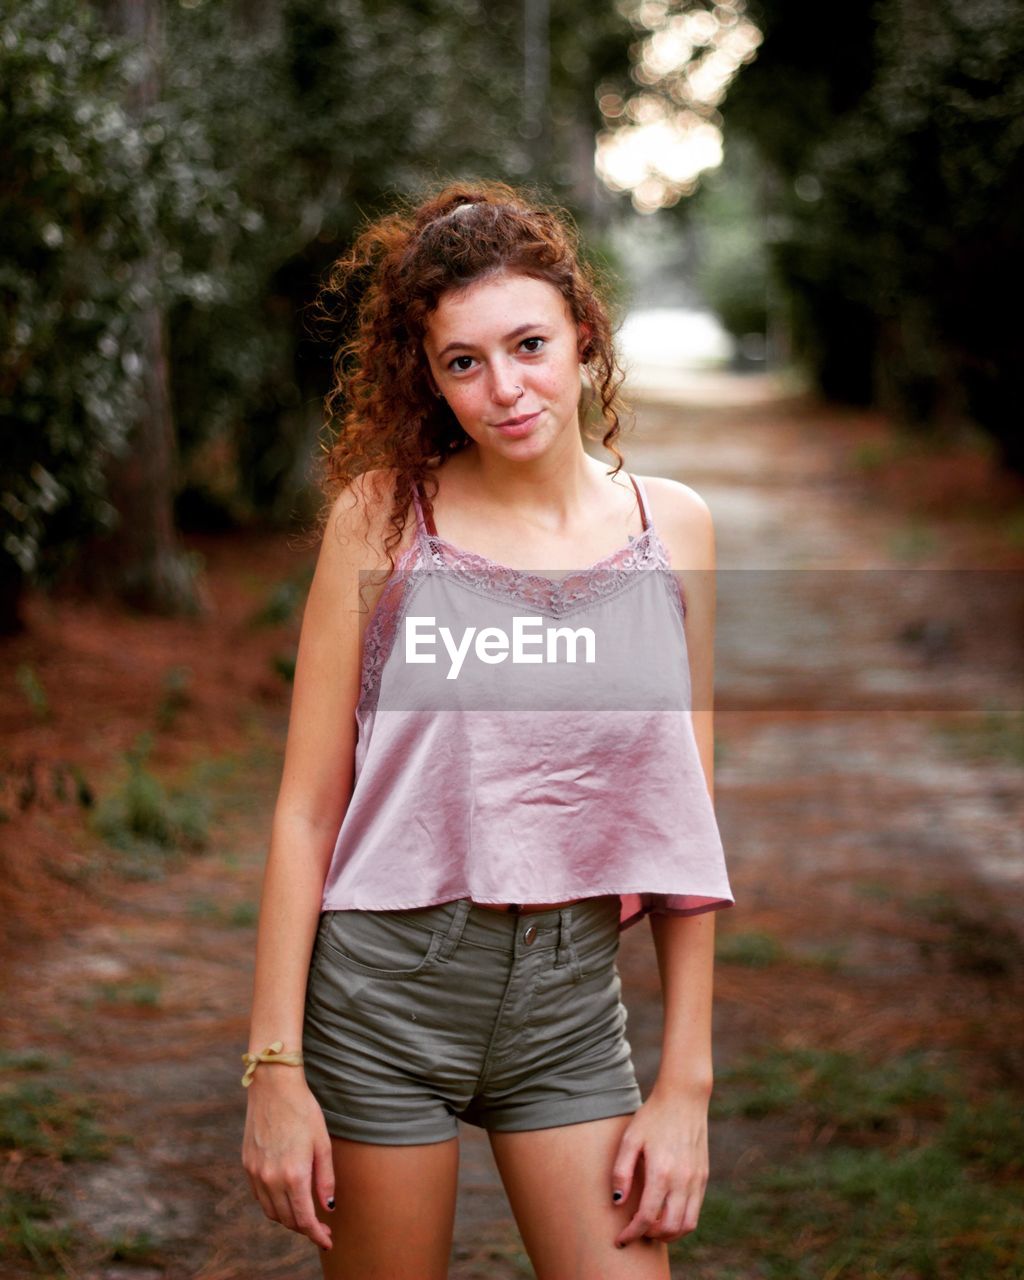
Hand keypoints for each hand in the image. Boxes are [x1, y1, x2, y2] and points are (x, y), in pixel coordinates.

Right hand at [242, 1069, 334, 1250]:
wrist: (273, 1086)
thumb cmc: (303, 1110)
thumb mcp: (322, 1143)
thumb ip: (325, 1178)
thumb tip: (328, 1207)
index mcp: (293, 1174)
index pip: (304, 1218)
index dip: (316, 1234)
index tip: (327, 1241)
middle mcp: (271, 1178)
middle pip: (287, 1219)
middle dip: (304, 1228)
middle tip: (321, 1229)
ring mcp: (256, 1173)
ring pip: (271, 1212)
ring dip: (288, 1219)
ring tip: (304, 1215)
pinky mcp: (247, 1165)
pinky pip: (260, 1197)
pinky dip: (273, 1205)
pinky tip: (285, 1198)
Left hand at [610, 1086, 709, 1246]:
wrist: (683, 1098)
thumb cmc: (653, 1117)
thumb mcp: (630, 1139)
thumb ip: (621, 1171)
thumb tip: (617, 1201)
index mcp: (661, 1172)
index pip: (647, 1217)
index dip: (632, 1233)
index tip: (621, 1239)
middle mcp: (682, 1180)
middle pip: (669, 1228)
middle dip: (650, 1236)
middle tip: (635, 1231)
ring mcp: (696, 1180)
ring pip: (686, 1225)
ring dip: (668, 1234)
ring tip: (651, 1227)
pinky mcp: (703, 1177)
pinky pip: (695, 1211)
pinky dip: (682, 1222)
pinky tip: (667, 1213)